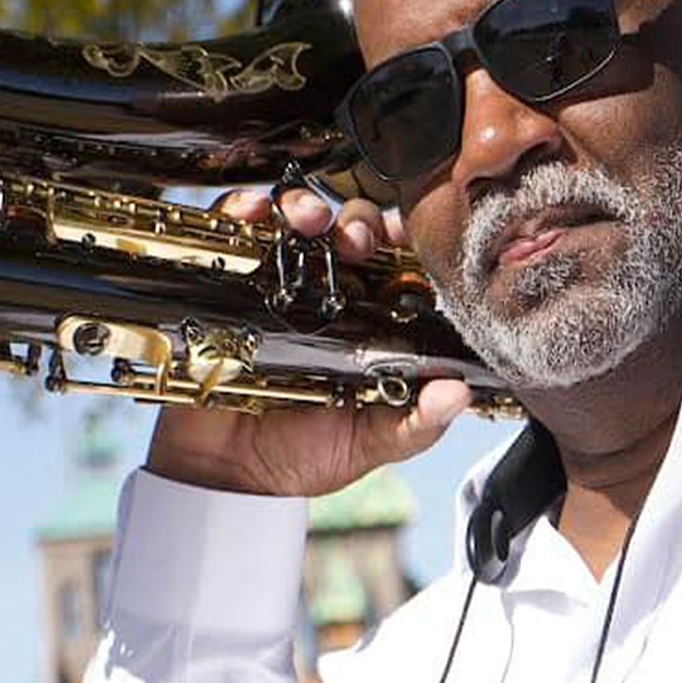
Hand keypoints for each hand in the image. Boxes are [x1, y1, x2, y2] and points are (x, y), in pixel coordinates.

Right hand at [143, 185, 470, 497]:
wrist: (224, 474)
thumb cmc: (298, 455)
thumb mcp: (367, 443)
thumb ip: (415, 423)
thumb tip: (457, 394)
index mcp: (366, 324)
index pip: (394, 265)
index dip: (405, 243)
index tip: (409, 239)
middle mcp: (324, 297)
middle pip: (349, 231)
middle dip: (359, 222)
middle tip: (358, 240)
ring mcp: (275, 285)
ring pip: (296, 220)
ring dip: (306, 208)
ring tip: (310, 223)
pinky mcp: (225, 281)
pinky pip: (233, 230)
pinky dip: (244, 212)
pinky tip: (254, 217)